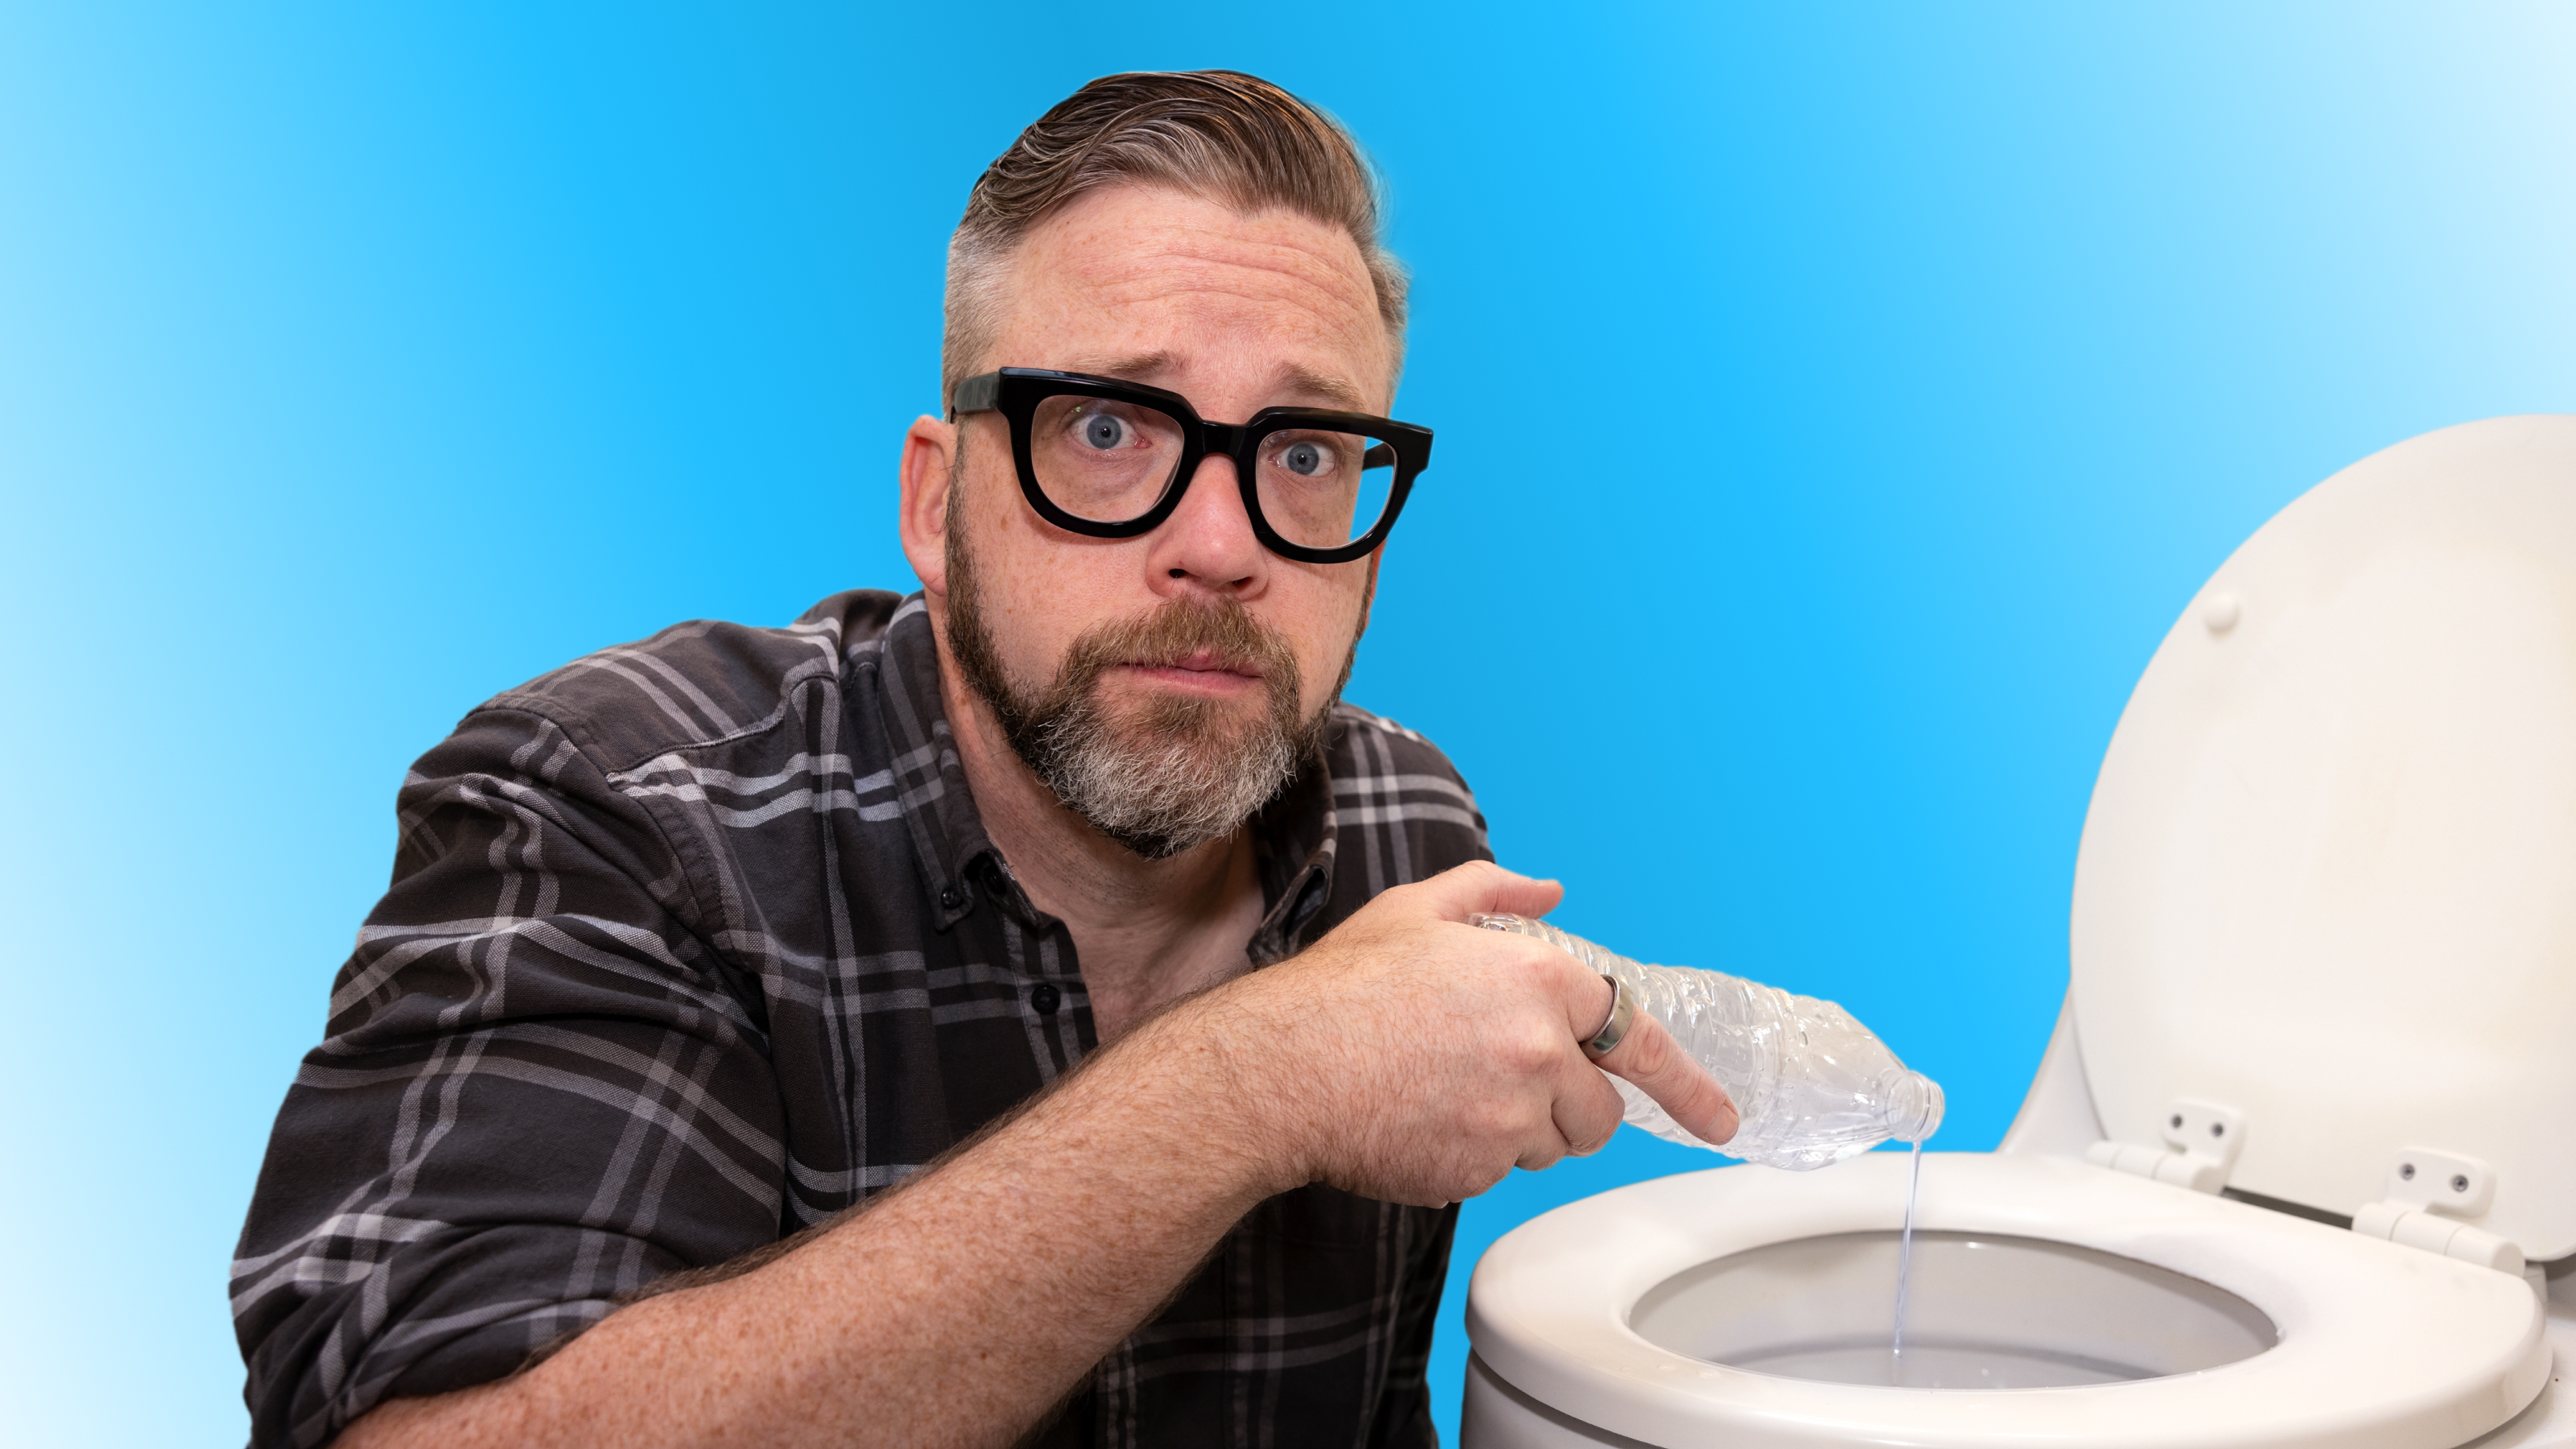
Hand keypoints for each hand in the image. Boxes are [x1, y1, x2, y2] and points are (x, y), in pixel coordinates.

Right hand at [1204, 861, 1739, 1206]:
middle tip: (1503, 1082)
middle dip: (1566, 1104)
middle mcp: (1539, 1052)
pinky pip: (1497, 1177)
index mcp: (1538, 981)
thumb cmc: (1340, 990)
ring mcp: (1511, 1119)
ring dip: (1521, 1131)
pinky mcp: (1476, 1173)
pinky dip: (1470, 1158)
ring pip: (1552, 1147)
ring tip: (1446, 1092)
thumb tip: (1550, 891)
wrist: (1276, 1069)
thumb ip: (1493, 893)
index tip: (1718, 1119)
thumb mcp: (1415, 912)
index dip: (1683, 1081)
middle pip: (1600, 1110)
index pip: (1636, 1035)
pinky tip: (1418, 1120)